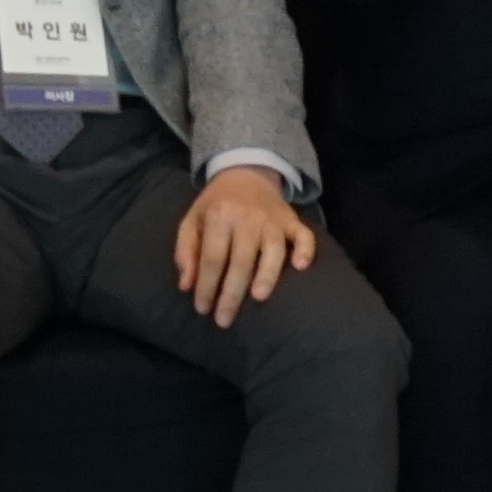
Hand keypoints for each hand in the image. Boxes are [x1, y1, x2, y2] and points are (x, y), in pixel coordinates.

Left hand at [173, 163, 317, 327]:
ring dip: (267, 274)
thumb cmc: (215, 204)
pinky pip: (304, 236)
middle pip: (241, 261)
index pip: (212, 258)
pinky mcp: (292, 221)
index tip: (203, 309)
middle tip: (224, 320)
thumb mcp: (192, 220)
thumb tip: (186, 286)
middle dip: (231, 294)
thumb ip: (186, 251)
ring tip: (258, 298)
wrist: (245, 172)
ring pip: (273, 251)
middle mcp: (247, 218)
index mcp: (219, 216)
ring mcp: (272, 220)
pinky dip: (305, 251)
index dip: (207, 285)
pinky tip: (300, 267)